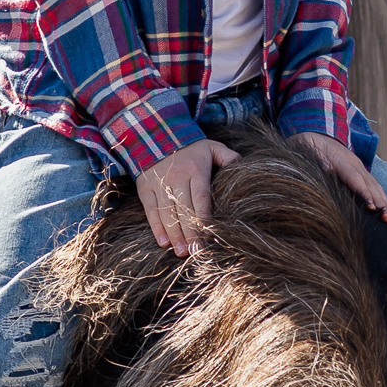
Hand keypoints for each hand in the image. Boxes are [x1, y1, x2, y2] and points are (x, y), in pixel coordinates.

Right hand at [137, 136, 236, 256]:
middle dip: (190, 232)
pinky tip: (164, 243)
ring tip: (181, 252)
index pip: (201, 198)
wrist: (156, 134)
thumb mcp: (211, 146)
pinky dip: (156, 228)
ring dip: (174, 234)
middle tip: (196, 252)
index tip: (210, 236)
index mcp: (195, 170)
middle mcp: (176, 178)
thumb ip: (227, 157)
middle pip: (184, 209)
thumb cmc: (190, 148)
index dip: (204, 218)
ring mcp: (159, 184)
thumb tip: (241, 166)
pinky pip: (151, 211)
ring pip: (167, 213)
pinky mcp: (145, 188)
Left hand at [288, 128, 386, 219]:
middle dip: (381, 202)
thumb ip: (317, 157)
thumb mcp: (304, 146)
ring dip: (385, 202)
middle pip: (370, 184)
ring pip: (375, 185)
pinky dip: (382, 198)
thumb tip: (327, 169)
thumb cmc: (305, 144)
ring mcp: (359, 167)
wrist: (314, 131)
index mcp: (340, 158)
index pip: (355, 178)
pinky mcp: (360, 172)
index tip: (372, 208)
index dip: (364, 193)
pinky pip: (374, 186)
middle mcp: (354, 163)